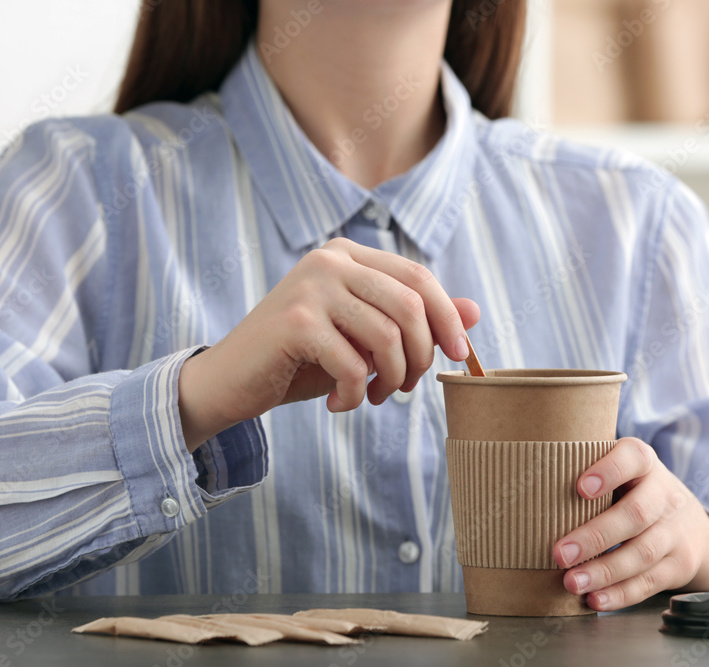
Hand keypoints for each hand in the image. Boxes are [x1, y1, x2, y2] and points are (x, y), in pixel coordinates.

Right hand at [178, 237, 479, 450]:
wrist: (231, 381)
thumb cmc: (301, 359)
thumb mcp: (364, 339)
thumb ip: (414, 321)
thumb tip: (476, 311)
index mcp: (348, 255)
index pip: (419, 277)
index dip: (448, 318)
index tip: (461, 356)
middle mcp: (330, 260)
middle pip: (411, 304)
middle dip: (422, 356)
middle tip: (404, 388)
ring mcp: (311, 287)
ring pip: (388, 336)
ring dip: (391, 380)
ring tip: (373, 397)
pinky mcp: (296, 322)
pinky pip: (354, 364)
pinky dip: (355, 394)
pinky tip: (340, 404)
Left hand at [552, 437, 708, 610]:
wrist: (694, 525)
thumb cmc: (636, 493)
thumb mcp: (623, 473)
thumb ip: (586, 471)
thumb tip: (526, 486)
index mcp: (645, 463)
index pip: (632, 458)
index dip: (609, 471)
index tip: (580, 488)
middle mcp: (664, 495)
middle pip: (635, 514)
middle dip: (594, 537)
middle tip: (559, 554)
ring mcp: (674, 531)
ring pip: (641, 552)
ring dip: (604, 572)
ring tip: (572, 582)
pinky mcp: (678, 564)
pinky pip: (649, 582)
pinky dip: (620, 594)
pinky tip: (595, 599)